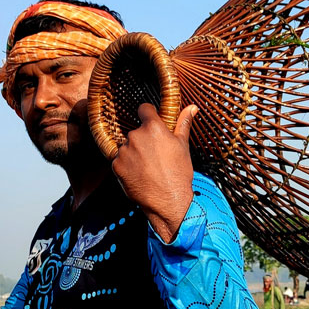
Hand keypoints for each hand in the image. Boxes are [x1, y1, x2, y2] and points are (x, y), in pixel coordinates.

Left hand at [111, 103, 197, 241]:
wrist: (169, 201)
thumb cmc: (179, 173)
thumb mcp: (183, 146)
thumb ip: (183, 124)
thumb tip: (192, 107)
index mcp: (153, 127)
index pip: (144, 109)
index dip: (149, 115)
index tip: (152, 123)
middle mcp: (135, 136)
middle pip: (136, 131)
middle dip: (143, 140)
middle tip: (155, 155)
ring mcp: (124, 151)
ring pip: (127, 146)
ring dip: (134, 153)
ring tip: (148, 168)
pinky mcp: (116, 165)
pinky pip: (120, 160)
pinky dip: (127, 166)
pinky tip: (139, 174)